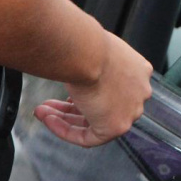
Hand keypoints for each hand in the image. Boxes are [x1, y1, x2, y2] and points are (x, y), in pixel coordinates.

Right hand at [35, 31, 151, 146]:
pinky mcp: (117, 127)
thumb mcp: (91, 47)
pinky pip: (89, 137)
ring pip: (94, 121)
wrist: (88, 53)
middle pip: (103, 105)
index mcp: (138, 70)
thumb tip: (68, 54)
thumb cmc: (86, 43)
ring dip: (63, 117)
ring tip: (41, 111)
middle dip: (71, 105)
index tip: (68, 89)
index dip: (88, 90)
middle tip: (49, 103)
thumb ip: (88, 59)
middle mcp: (139, 92)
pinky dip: (65, 129)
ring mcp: (131, 111)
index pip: (113, 87)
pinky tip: (47, 118)